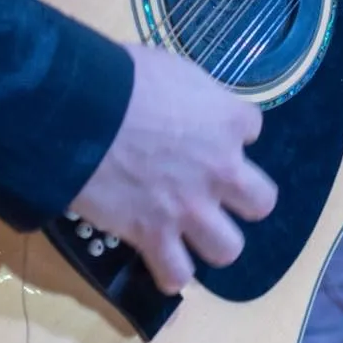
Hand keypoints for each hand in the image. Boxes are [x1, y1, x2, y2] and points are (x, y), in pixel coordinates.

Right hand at [70, 42, 277, 294]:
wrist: (82, 112)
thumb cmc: (122, 77)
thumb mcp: (169, 68)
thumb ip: (190, 93)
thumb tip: (183, 103)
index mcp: (226, 121)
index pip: (251, 127)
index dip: (228, 130)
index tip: (204, 128)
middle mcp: (220, 170)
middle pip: (261, 201)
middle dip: (241, 198)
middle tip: (213, 189)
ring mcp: (190, 208)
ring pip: (227, 248)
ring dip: (210, 240)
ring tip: (188, 230)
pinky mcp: (154, 234)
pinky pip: (176, 274)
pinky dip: (168, 270)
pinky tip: (158, 256)